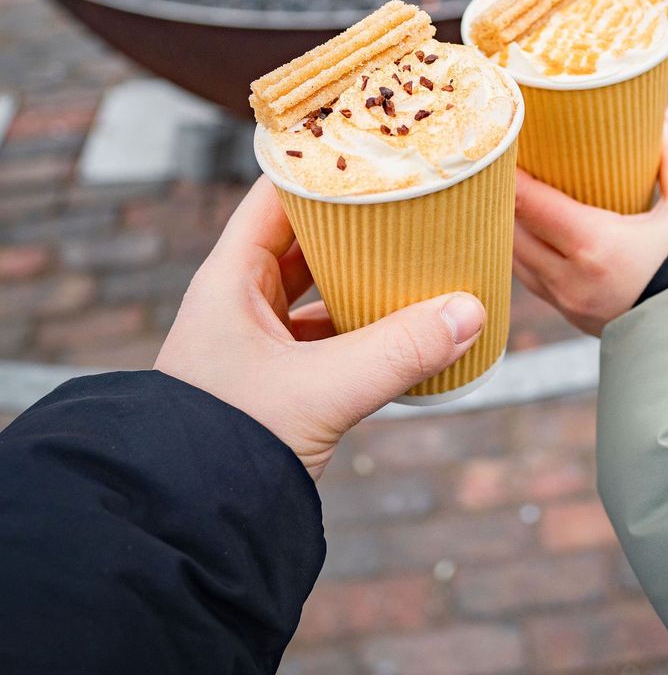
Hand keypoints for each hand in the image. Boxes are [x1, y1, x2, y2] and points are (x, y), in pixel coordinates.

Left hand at [155, 176, 484, 479]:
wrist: (187, 528)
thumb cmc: (229, 446)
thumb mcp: (322, 391)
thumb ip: (399, 352)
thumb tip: (471, 311)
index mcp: (230, 280)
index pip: (277, 195)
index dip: (322, 166)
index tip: (376, 146)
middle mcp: (240, 301)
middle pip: (305, 236)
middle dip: (357, 220)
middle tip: (412, 197)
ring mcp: (258, 341)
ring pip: (318, 287)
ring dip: (363, 275)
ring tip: (419, 254)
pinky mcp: (277, 380)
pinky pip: (326, 333)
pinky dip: (362, 323)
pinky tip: (404, 323)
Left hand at [513, 106, 667, 335]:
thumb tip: (664, 110)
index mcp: (595, 245)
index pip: (527, 202)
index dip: (507, 172)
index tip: (499, 145)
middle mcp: (571, 278)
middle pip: (511, 228)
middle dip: (501, 196)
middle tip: (501, 163)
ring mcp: (568, 303)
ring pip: (515, 258)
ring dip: (510, 226)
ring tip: (509, 193)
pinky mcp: (573, 318)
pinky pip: (532, 280)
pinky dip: (525, 253)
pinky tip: (531, 231)